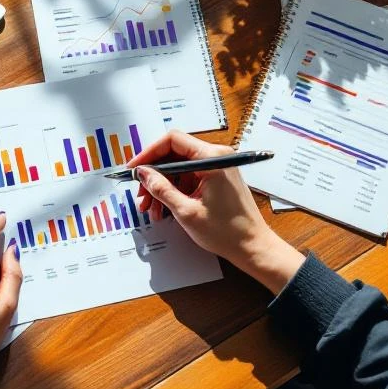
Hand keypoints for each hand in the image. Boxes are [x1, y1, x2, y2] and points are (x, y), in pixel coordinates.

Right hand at [129, 131, 303, 293]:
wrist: (253, 247)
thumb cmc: (227, 231)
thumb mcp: (186, 211)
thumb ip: (161, 188)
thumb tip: (143, 173)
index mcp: (212, 158)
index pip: (172, 140)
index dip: (149, 153)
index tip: (134, 168)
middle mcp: (216, 157)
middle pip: (174, 154)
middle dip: (154, 175)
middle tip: (140, 193)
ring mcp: (217, 168)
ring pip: (179, 169)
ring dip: (162, 186)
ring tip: (150, 208)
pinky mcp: (216, 179)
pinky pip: (188, 178)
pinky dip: (174, 191)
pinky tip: (164, 209)